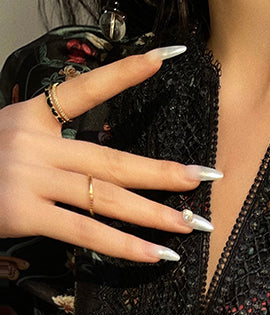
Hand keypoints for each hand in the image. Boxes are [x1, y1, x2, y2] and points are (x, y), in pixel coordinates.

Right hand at [0, 44, 219, 263]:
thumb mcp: (8, 138)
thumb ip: (49, 144)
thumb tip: (97, 168)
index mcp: (30, 116)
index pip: (86, 89)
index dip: (127, 73)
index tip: (169, 58)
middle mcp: (33, 143)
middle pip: (113, 159)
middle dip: (164, 172)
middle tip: (206, 176)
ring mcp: (29, 178)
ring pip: (106, 197)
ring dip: (154, 213)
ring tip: (191, 223)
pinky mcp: (24, 213)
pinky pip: (85, 233)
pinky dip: (124, 247)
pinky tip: (154, 256)